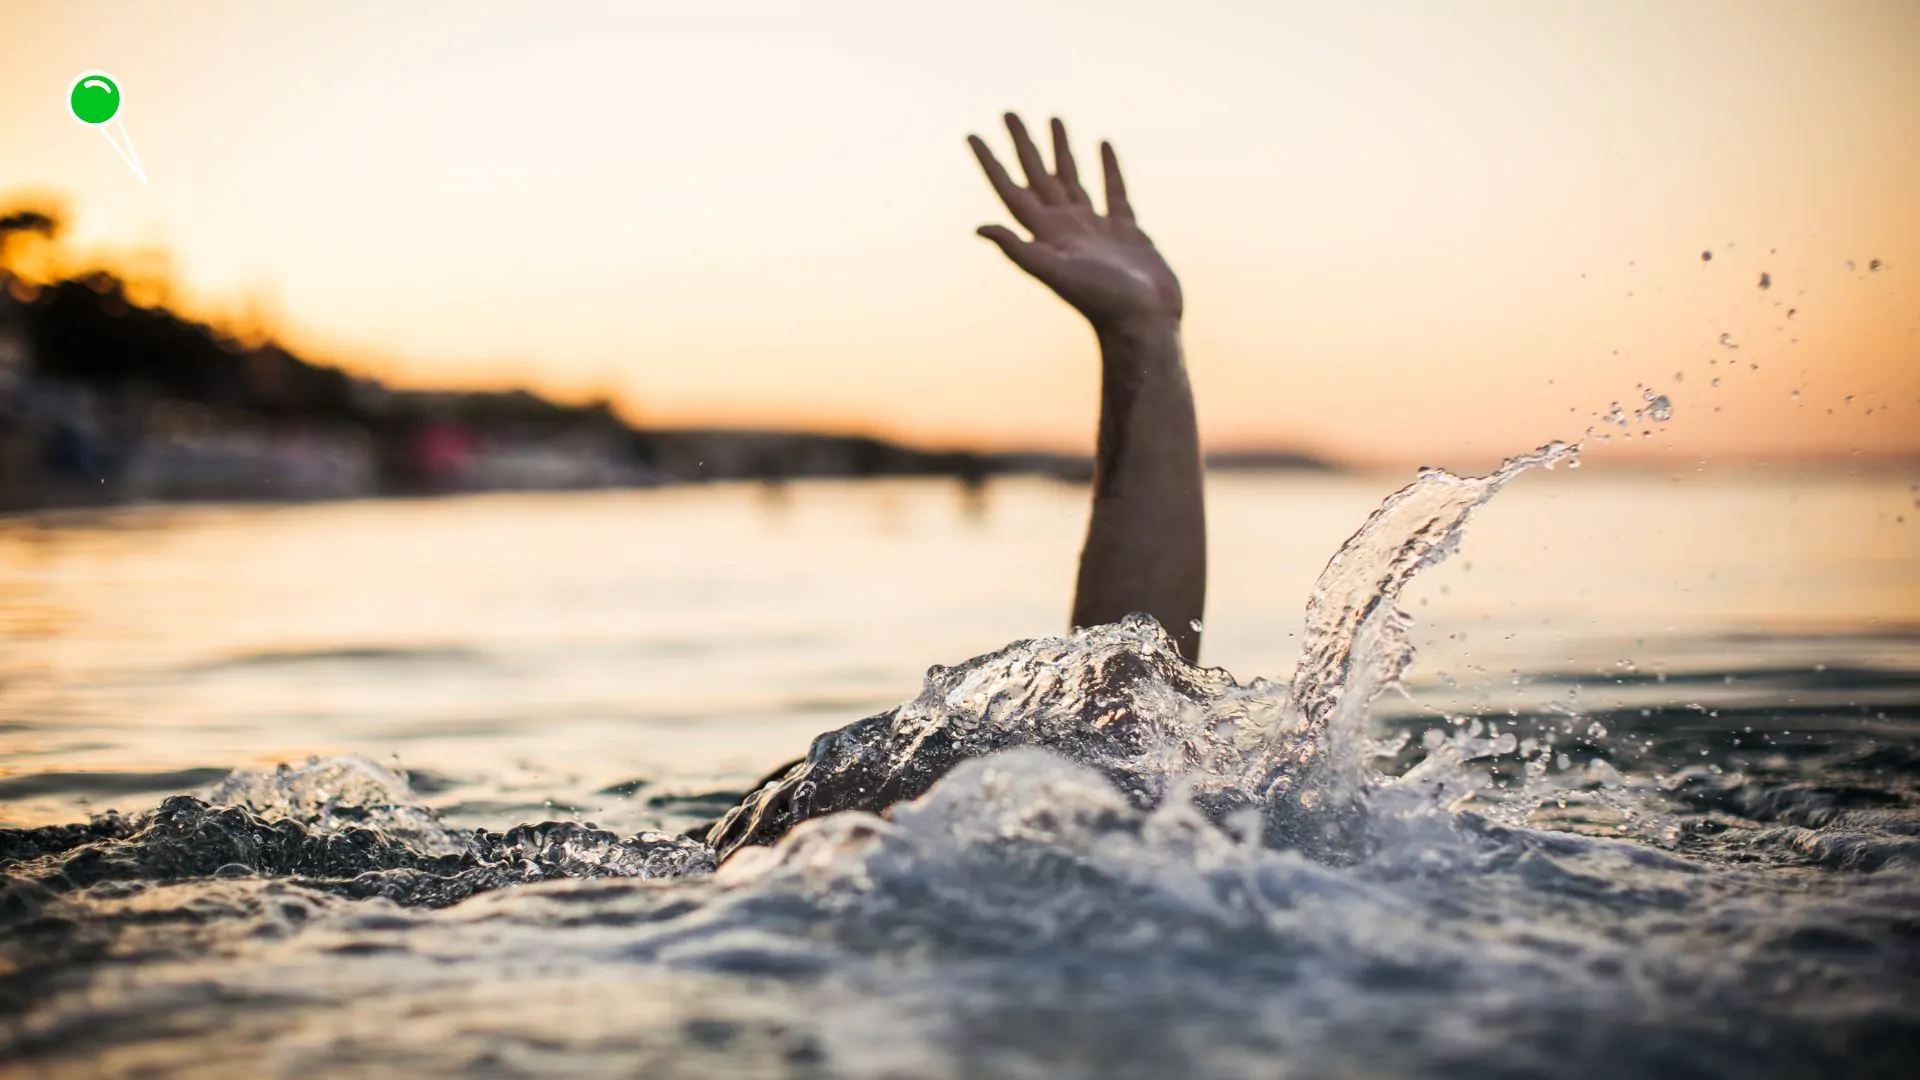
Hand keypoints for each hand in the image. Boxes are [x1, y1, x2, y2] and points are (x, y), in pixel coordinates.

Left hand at [969, 114, 1182, 328]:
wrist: (1144, 323)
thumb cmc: (1102, 300)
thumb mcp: (1056, 272)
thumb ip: (1020, 250)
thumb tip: (978, 227)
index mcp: (1045, 233)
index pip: (1011, 189)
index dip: (991, 162)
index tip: (973, 134)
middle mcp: (1065, 227)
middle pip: (1038, 176)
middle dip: (1022, 144)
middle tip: (1009, 112)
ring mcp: (1094, 228)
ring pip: (1071, 179)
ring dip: (1060, 150)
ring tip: (1053, 119)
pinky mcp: (1125, 231)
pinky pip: (1114, 190)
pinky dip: (1108, 167)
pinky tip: (1102, 145)